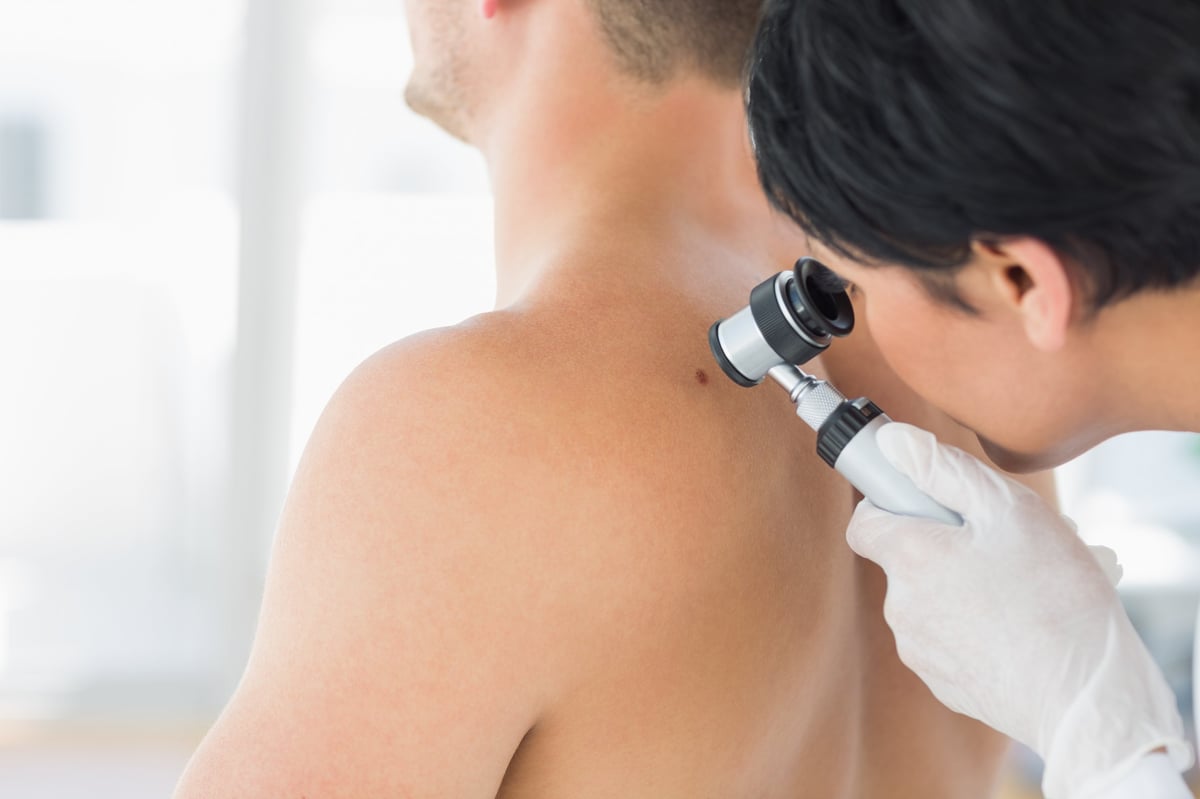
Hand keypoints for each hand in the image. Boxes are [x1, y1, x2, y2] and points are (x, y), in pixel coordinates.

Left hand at [847, 423, 1191, 798]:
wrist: (1084, 695)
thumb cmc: (1052, 596)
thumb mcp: (1008, 509)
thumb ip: (942, 470)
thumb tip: (891, 441)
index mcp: (909, 558)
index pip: (865, 522)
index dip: (893, 504)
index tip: (931, 502)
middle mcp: (901, 606)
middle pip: (909, 559)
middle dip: (951, 545)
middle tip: (1009, 547)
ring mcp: (920, 650)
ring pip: (933, 601)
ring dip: (967, 586)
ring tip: (1027, 588)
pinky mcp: (944, 684)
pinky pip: (951, 640)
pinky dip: (977, 628)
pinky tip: (1023, 627)